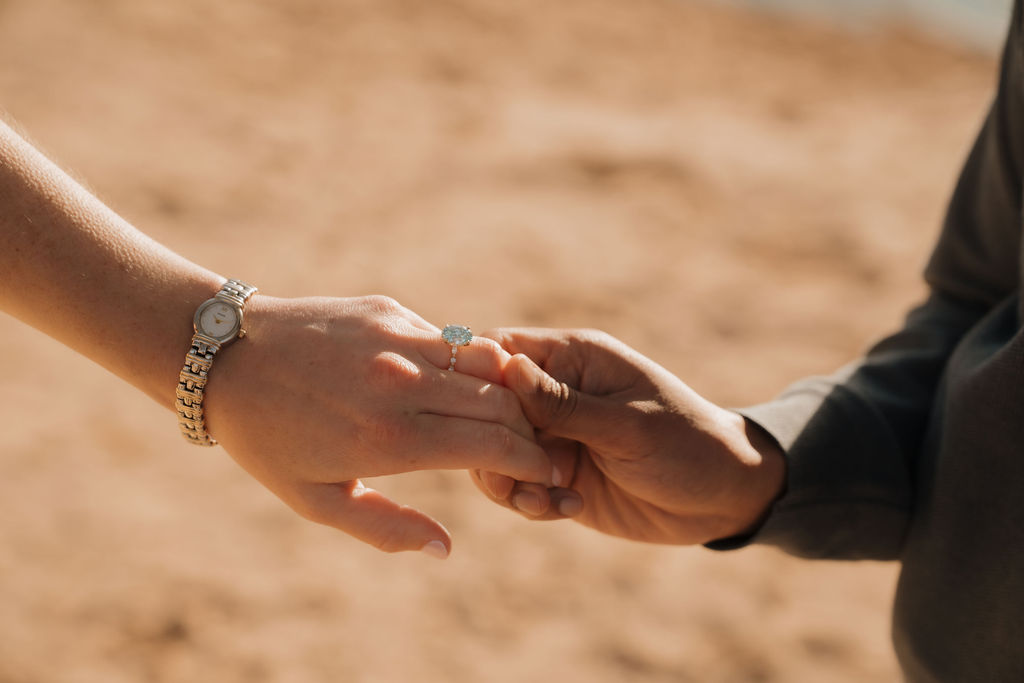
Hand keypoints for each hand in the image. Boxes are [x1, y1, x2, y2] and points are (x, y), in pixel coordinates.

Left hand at [203, 296, 555, 556]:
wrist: (225, 355)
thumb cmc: (268, 438)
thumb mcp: (318, 500)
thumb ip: (386, 527)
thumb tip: (447, 548)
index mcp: (390, 437)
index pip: (495, 446)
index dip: (531, 461)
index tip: (545, 472)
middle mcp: (402, 381)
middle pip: (503, 403)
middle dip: (528, 429)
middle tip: (532, 447)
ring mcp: (398, 338)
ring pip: (485, 363)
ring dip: (504, 392)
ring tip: (501, 416)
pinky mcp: (389, 310)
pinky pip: (447, 339)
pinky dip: (463, 364)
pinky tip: (449, 384)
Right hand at [471, 328, 784, 544]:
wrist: (723, 498)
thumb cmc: (687, 444)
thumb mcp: (627, 426)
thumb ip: (565, 405)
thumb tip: (507, 368)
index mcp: (573, 358)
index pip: (499, 349)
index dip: (476, 377)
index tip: (480, 416)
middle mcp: (554, 393)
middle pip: (483, 405)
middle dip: (490, 441)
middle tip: (523, 470)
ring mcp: (552, 436)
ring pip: (491, 451)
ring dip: (507, 480)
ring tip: (546, 497)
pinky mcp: (554, 475)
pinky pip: (515, 486)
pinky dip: (528, 502)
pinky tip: (567, 509)